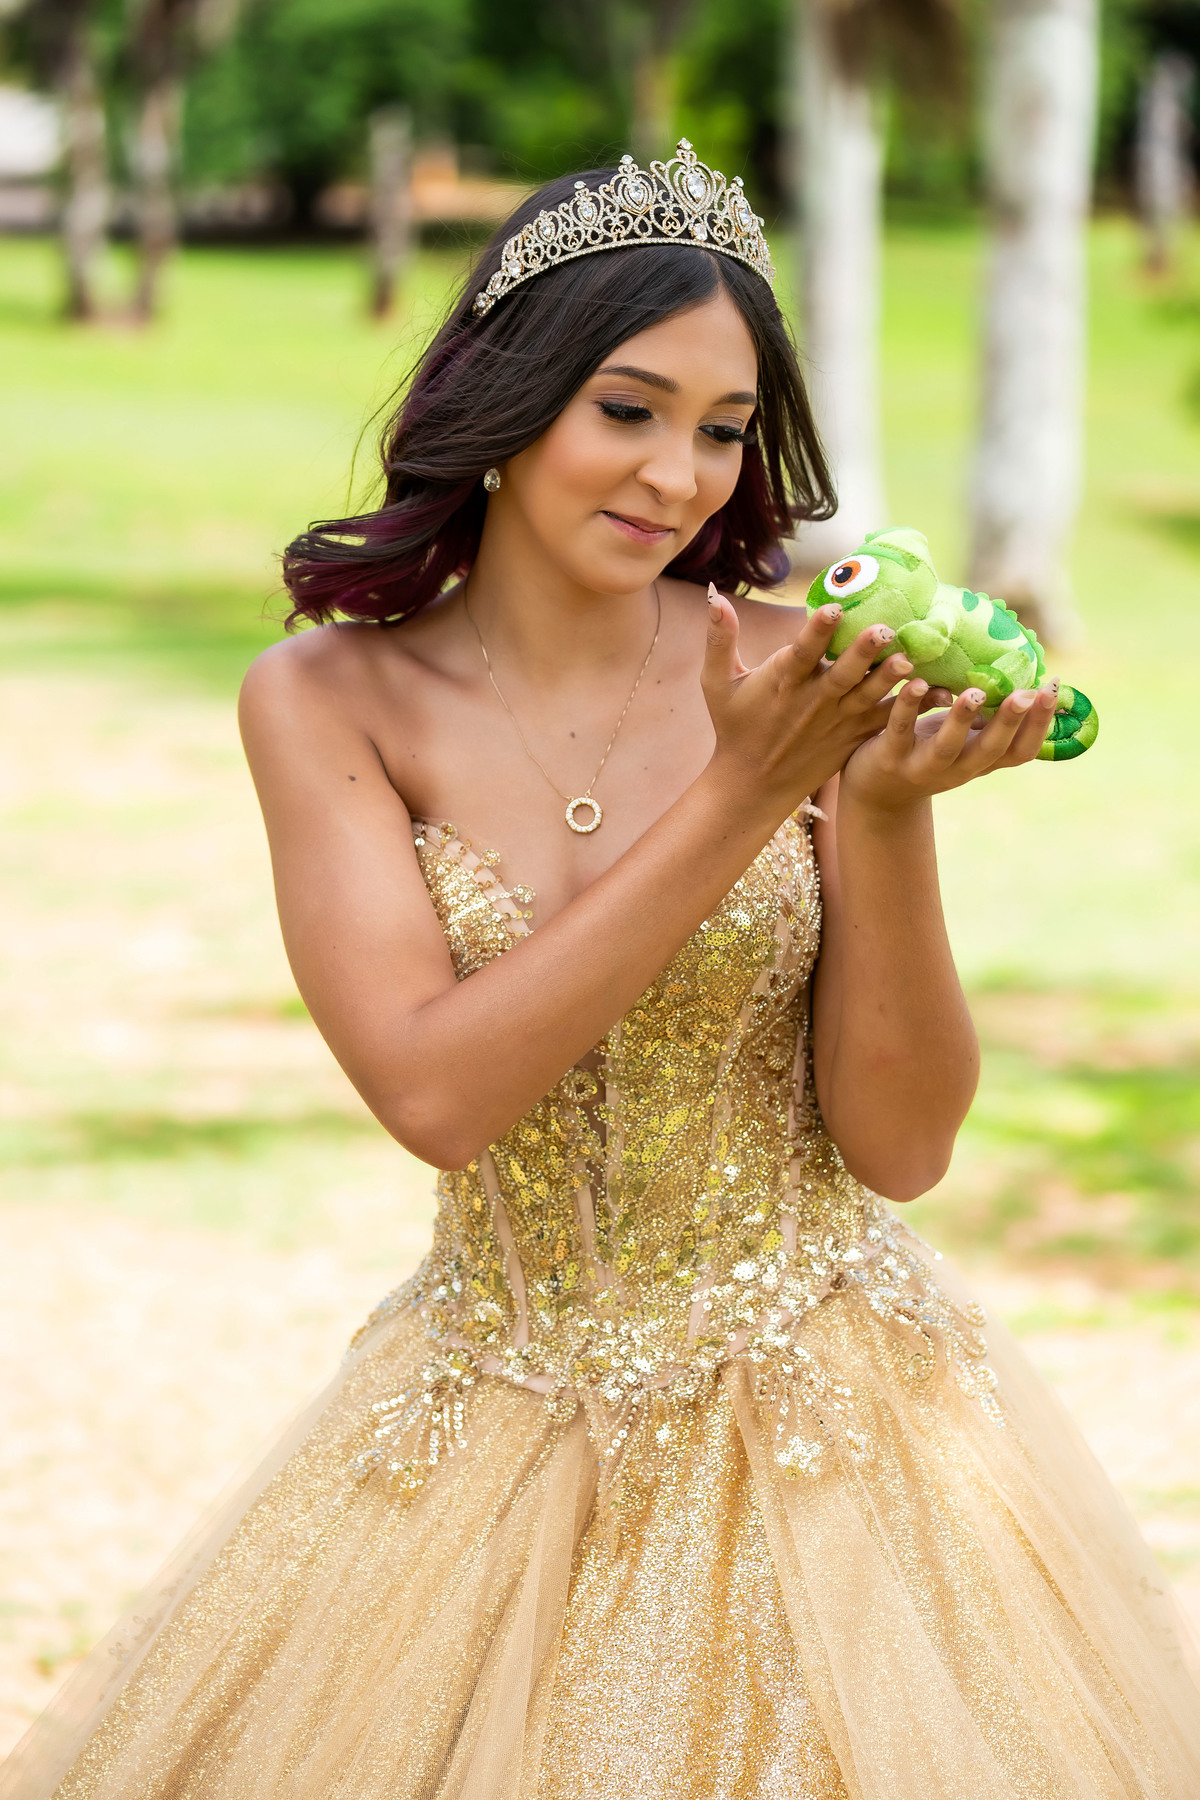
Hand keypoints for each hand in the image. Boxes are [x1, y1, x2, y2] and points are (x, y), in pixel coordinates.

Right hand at [701, 590, 916, 814]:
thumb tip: (715, 595)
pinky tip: (942, 691)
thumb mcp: (717, 684)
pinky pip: (888, 719)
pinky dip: (914, 706)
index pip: (801, 653)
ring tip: (910, 660)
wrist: (754, 782)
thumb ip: (719, 639)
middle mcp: (813, 701)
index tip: (832, 608)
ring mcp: (838, 720)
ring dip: (890, 678)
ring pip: (869, 696)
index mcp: (782, 682)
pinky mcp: (856, 734)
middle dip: (862, 653)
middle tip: (884, 630)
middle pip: (841, 675)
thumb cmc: (735, 726)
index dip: (816, 632)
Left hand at [840, 678, 1058, 811]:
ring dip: (960, 719)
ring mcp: (923, 767)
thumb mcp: (963, 739)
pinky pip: (900, 731)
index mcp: (981, 761)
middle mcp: (958, 769)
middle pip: (990, 750)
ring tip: (973, 694)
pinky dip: (909, 707)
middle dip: (1009, 722)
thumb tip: (1029, 680)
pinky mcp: (889, 758)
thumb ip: (989, 719)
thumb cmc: (927, 751)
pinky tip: (918, 683)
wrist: (875, 792)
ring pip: (946, 747)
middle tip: (1025, 694)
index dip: (1040, 724)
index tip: (1053, 687)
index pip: (1021, 750)